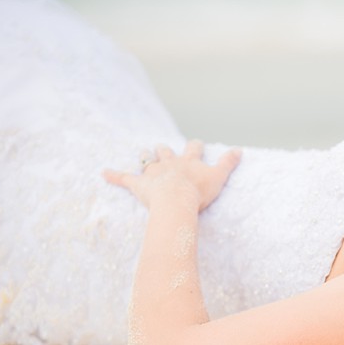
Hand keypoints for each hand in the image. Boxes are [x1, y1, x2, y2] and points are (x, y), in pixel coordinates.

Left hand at [103, 140, 240, 210]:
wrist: (176, 200)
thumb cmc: (198, 191)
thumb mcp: (218, 177)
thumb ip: (229, 163)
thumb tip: (240, 149)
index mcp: (188, 161)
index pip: (193, 148)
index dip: (195, 146)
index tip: (197, 144)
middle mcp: (169, 163)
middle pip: (165, 151)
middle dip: (164, 150)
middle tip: (163, 149)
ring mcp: (153, 172)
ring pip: (147, 160)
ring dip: (145, 158)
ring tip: (143, 155)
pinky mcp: (138, 184)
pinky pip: (124, 178)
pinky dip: (113, 175)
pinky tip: (103, 172)